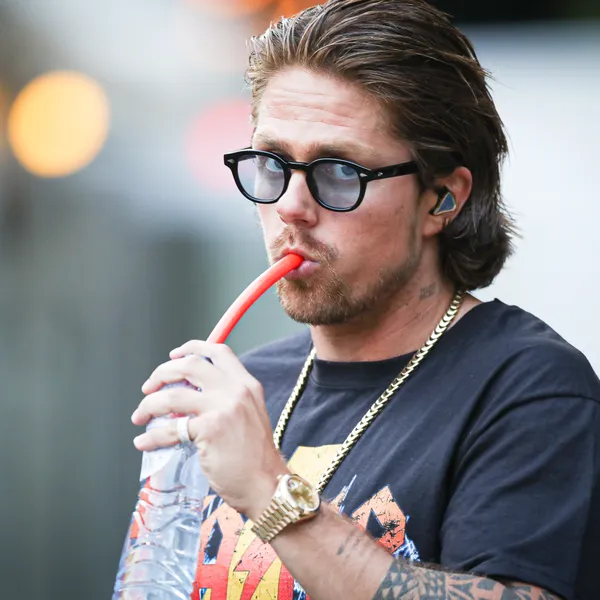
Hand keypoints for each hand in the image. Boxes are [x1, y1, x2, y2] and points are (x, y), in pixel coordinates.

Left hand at [131, 340, 288, 518]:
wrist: (266, 483)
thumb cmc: (255, 457)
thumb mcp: (249, 415)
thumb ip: (227, 400)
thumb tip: (190, 396)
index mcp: (247, 384)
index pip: (218, 351)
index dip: (192, 348)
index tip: (174, 355)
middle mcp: (235, 391)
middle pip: (189, 365)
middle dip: (162, 373)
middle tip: (149, 387)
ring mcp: (222, 408)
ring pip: (172, 395)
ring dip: (149, 404)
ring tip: (140, 415)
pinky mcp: (209, 430)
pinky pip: (170, 429)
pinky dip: (151, 436)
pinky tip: (143, 442)